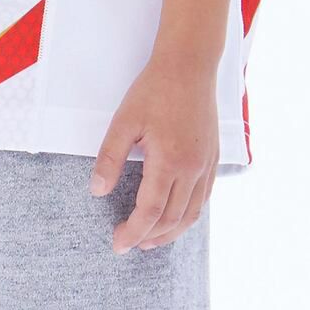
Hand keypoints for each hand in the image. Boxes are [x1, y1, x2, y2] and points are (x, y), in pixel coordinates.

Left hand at [89, 54, 219, 252]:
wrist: (189, 66)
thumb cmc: (154, 90)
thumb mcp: (124, 121)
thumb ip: (110, 158)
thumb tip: (97, 191)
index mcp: (169, 161)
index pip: (150, 212)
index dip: (132, 232)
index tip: (117, 243)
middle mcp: (192, 169)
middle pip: (172, 219)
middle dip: (149, 237)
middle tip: (128, 244)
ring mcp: (206, 165)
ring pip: (192, 214)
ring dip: (170, 232)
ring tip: (149, 239)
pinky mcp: (213, 158)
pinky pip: (204, 198)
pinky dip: (188, 215)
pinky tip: (175, 216)